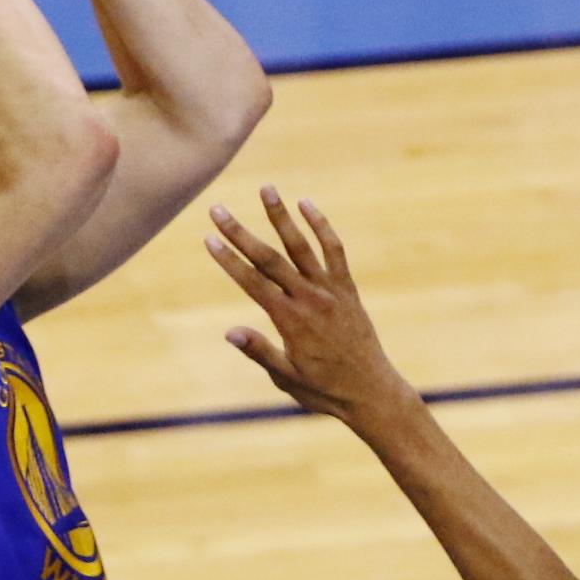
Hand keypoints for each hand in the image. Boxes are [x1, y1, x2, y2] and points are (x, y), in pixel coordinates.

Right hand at [206, 190, 414, 426]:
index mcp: (289, 320)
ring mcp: (330, 291)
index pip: (252, 283)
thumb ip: (259, 351)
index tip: (209, 239)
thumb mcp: (286, 377)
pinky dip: (321, 227)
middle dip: (240, 233)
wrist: (370, 391)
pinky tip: (306, 206)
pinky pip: (334, 251)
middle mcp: (309, 299)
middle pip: (269, 258)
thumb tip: (230, 332)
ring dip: (281, 216)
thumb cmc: (324, 389)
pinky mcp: (347, 289)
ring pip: (301, 246)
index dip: (228, 260)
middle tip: (217, 210)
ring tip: (266, 189)